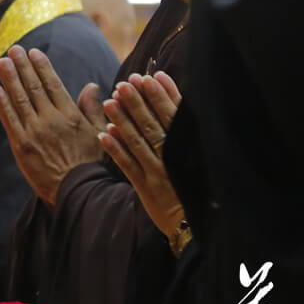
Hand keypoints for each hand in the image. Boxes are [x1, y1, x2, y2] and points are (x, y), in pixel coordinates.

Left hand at [0, 46, 104, 206]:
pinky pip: (9, 119)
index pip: (53, 84)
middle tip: (14, 49)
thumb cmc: (89, 164)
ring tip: (2, 62)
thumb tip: (91, 86)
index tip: (33, 52)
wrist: (75, 191)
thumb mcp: (98, 134)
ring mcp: (34, 131)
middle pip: (33, 87)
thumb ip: (92, 109)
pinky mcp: (20, 145)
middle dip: (22, 66)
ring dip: (9, 78)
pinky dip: (2, 103)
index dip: (41, 67)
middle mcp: (51, 119)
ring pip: (19, 99)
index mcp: (70, 115)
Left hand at [98, 72, 184, 237]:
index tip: (150, 76)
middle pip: (155, 127)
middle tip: (125, 82)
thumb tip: (173, 98)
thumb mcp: (199, 157)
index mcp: (191, 149)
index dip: (163, 96)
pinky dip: (117, 150)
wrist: (197, 227)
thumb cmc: (198, 185)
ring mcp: (160, 175)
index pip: (176, 118)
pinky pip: (129, 167)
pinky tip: (104, 133)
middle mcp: (175, 160)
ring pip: (140, 144)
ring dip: (124, 122)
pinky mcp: (147, 189)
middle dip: (139, 103)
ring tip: (110, 101)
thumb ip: (185, 130)